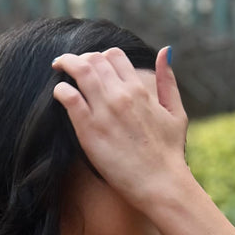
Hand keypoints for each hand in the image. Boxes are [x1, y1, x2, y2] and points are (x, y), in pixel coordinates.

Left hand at [50, 47, 190, 212]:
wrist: (161, 183)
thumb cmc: (170, 153)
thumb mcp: (176, 113)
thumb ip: (168, 81)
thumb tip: (164, 51)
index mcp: (139, 89)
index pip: (114, 56)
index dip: (101, 56)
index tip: (93, 64)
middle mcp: (121, 95)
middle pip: (94, 60)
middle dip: (80, 59)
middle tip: (71, 66)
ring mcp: (104, 112)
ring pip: (80, 71)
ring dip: (66, 65)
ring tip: (59, 68)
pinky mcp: (90, 131)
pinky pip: (69, 98)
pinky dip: (61, 90)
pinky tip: (59, 94)